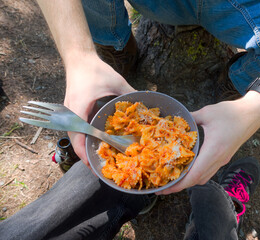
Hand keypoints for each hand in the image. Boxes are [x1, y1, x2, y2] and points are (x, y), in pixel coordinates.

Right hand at [63, 53, 134, 167]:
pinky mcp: (72, 111)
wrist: (79, 59)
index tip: (93, 165)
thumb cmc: (95, 70)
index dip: (84, 153)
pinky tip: (95, 141)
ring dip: (84, 147)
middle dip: (85, 155)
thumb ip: (131, 94)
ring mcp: (69, 113)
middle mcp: (70, 113)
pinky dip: (84, 137)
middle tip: (99, 167)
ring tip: (97, 158)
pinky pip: (76, 128)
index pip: (78, 137)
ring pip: (75, 136)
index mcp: (79, 108)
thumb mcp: (117, 82)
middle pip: (75, 140)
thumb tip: (147, 105)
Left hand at [157, 91, 259, 194]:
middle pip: (198, 180)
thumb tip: (175, 121)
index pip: (194, 175)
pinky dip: (197, 174)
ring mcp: (223, 160)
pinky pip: (209, 171)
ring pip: (204, 177)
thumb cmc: (231, 113)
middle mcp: (218, 159)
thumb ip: (189, 118)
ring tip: (174, 178)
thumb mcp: (206, 113)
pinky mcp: (225, 157)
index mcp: (213, 151)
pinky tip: (188, 168)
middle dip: (180, 186)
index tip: (166, 188)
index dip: (179, 184)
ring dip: (189, 181)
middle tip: (164, 186)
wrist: (252, 114)